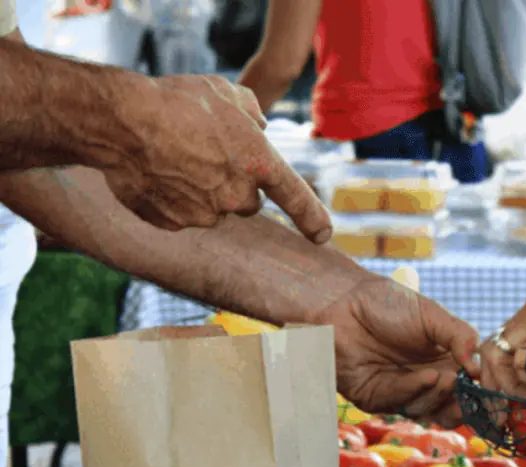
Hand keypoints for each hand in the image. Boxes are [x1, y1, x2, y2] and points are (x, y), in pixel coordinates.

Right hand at [104, 74, 330, 242]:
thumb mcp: (224, 92)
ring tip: (172, 156)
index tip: (323, 235)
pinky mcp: (177, 224)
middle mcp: (239, 196)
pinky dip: (171, 198)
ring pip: (213, 208)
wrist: (121, 120)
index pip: (297, 198)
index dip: (312, 218)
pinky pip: (181, 214)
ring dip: (200, 189)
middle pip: (247, 201)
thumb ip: (251, 112)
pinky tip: (154, 171)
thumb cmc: (175, 100)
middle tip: (203, 153)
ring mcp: (207, 214)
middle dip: (232, 184)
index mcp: (259, 164)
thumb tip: (259, 125)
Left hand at [327, 277, 479, 426]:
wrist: (344, 303)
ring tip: (444, 376)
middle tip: (465, 386)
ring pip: (428, 411)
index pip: (468, 389)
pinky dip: (416, 391)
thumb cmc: (388, 304)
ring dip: (439, 396)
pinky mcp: (377, 400)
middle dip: (462, 404)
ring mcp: (401, 393)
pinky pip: (401, 404)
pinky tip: (425, 376)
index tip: (495, 396)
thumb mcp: (433, 316)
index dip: (482, 396)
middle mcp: (424, 383)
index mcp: (443, 363)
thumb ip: (461, 337)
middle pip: (451, 409)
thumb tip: (479, 368)